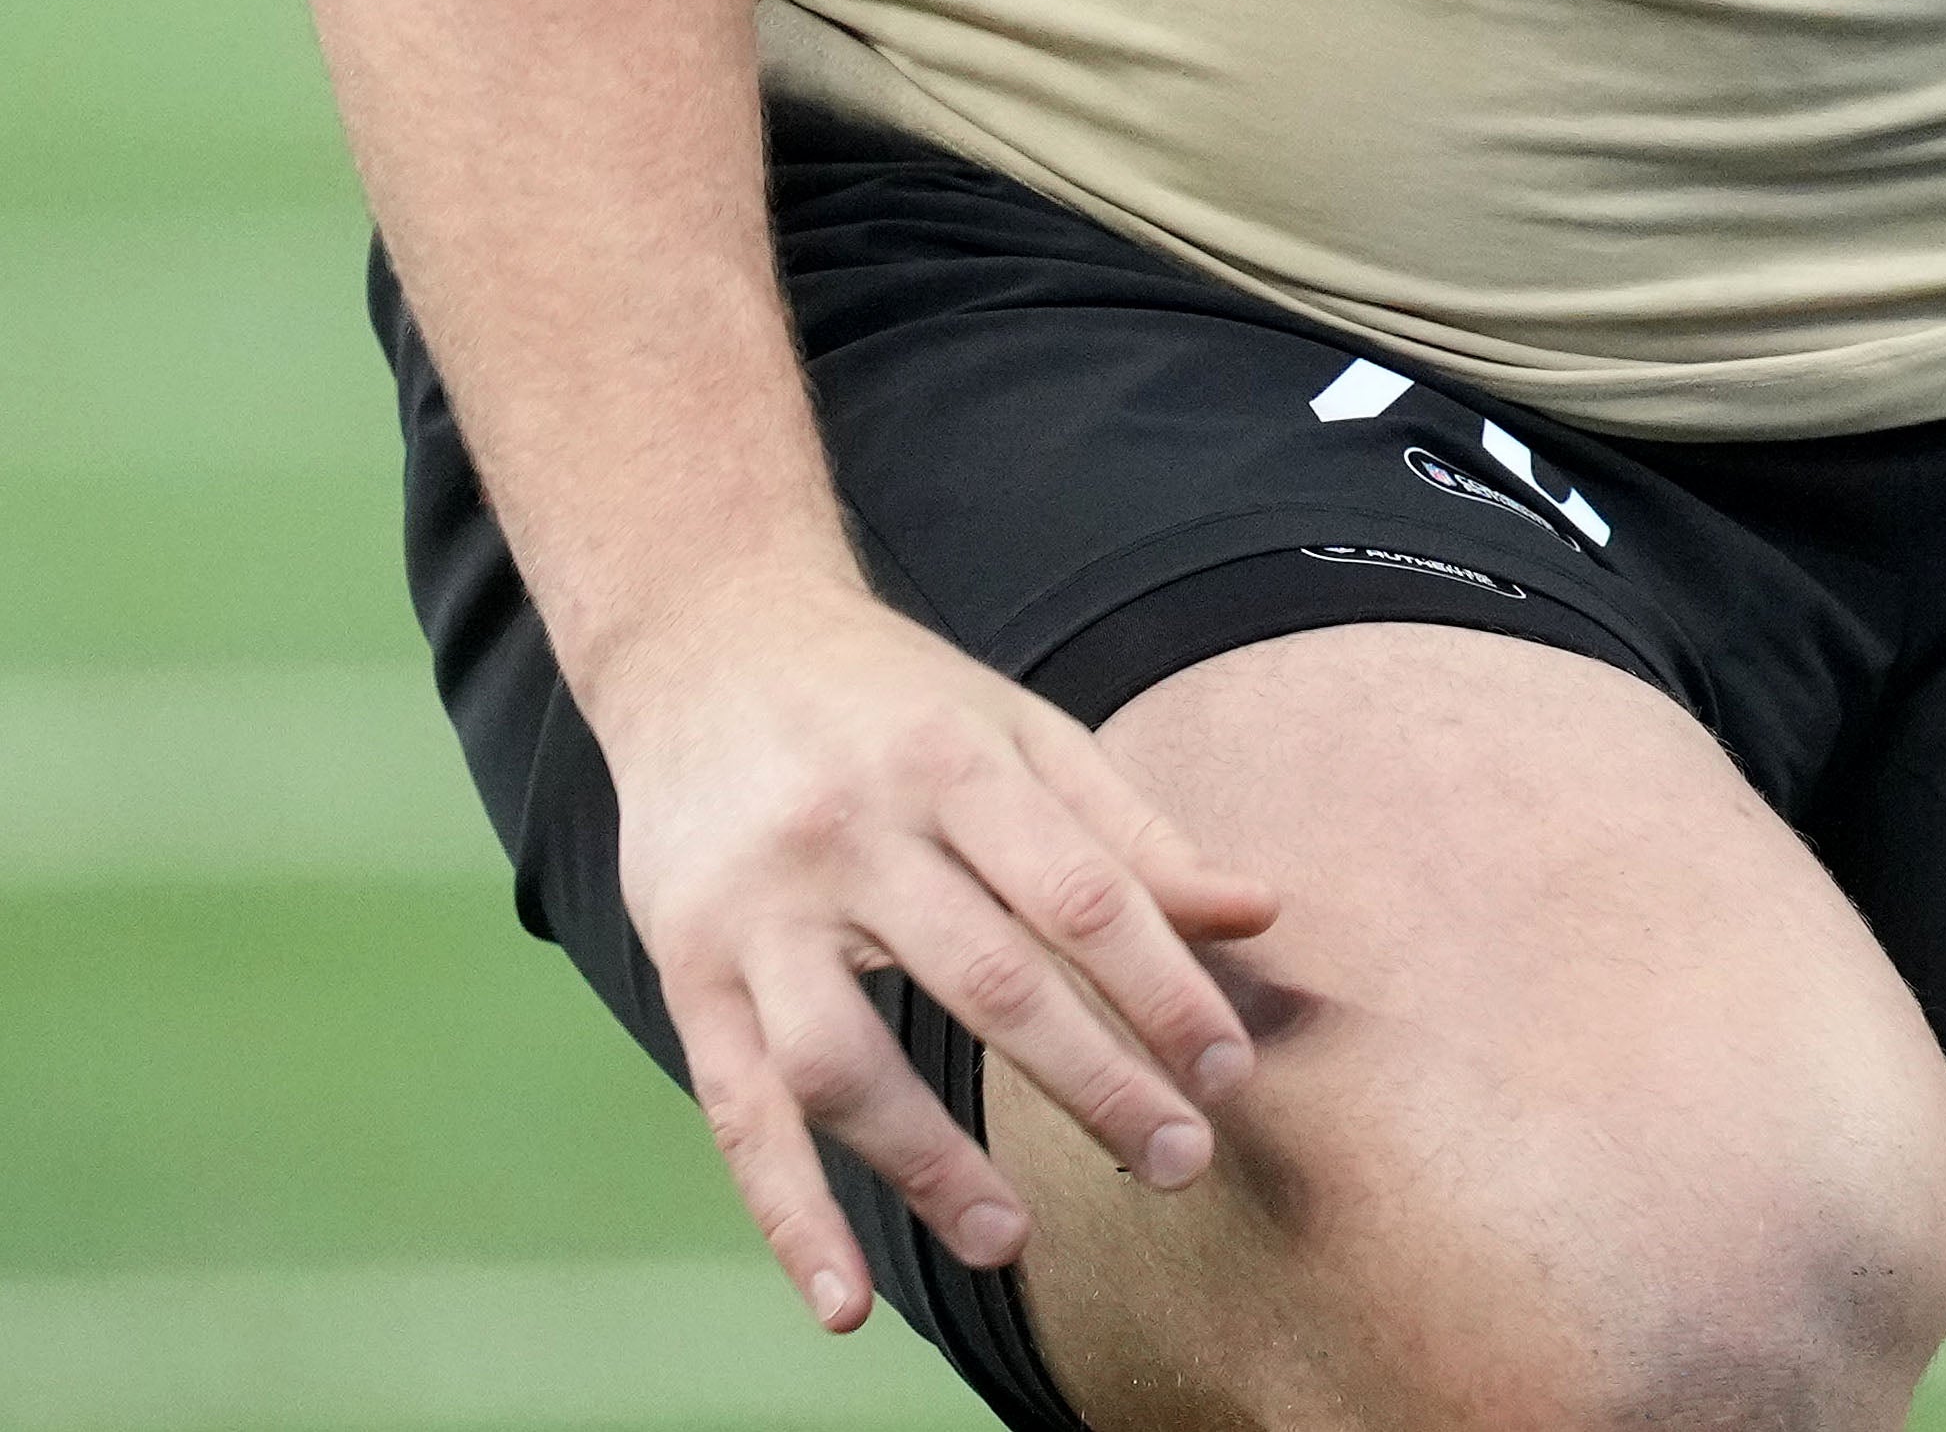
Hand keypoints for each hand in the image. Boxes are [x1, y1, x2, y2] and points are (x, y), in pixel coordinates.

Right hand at [588, 575, 1286, 1327]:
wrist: (703, 642)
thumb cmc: (890, 702)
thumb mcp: (1019, 731)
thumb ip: (1132, 832)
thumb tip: (1260, 915)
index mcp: (952, 764)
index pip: (1079, 895)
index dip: (1163, 989)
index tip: (1229, 1070)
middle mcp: (851, 835)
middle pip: (986, 980)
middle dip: (1094, 1084)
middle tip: (1179, 1163)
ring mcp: (758, 911)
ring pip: (848, 1060)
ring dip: (935, 1166)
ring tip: (1019, 1238)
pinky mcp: (685, 973)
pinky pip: (737, 1113)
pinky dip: (790, 1217)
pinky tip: (847, 1302)